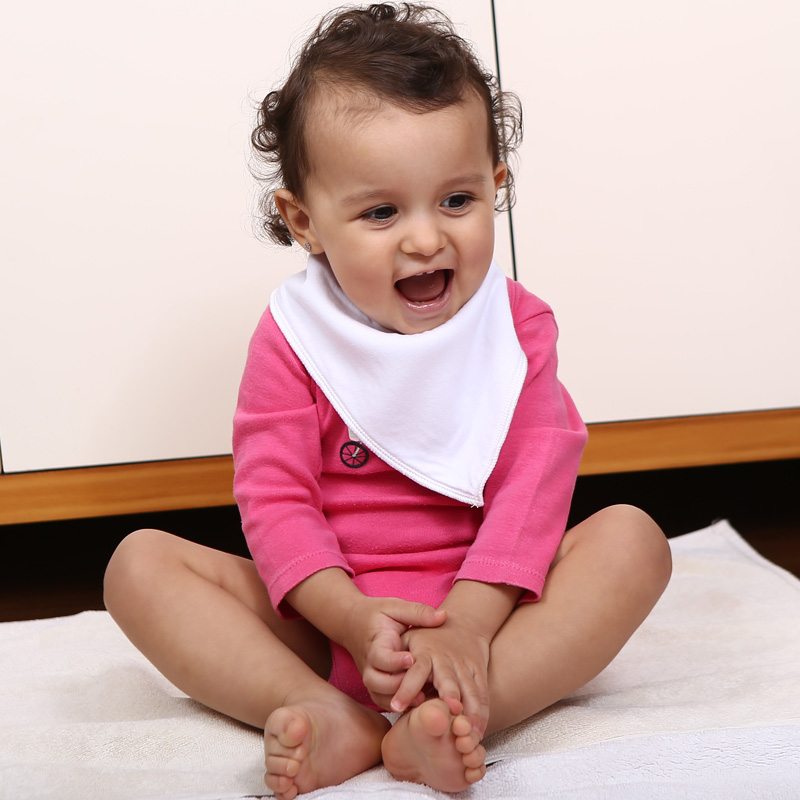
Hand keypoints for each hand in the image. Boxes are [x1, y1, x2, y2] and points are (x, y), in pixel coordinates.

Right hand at [341, 597, 446, 710]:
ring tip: (420, 698)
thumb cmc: (378, 614)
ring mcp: (371, 675)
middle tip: (416, 681)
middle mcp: (369, 662)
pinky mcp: (375, 684)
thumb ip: (418, 612)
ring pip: (377, 694)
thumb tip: (443, 615)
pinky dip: (396, 704)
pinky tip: (417, 703)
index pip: (380, 656)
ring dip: (397, 698)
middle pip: (375, 681)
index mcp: (375, 643)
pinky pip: (381, 700)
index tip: (412, 659)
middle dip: (395, 685)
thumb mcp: (396, 607)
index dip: (395, 661)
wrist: (353, 622)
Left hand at [392, 615, 491, 736]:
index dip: (408, 688)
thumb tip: (386, 664)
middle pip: (448, 681)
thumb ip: (395, 649)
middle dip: (450, 698)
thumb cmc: (428, 635)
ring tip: (468, 735)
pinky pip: (482, 694)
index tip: (398, 706)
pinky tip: (479, 731)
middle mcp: (446, 660)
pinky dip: (482, 712)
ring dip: (470, 713)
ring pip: (470, 690)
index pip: (416, 670)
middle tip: (451, 719)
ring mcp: (465, 667)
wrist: (465, 623)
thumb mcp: (409, 631)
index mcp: (425, 652)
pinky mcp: (479, 673)